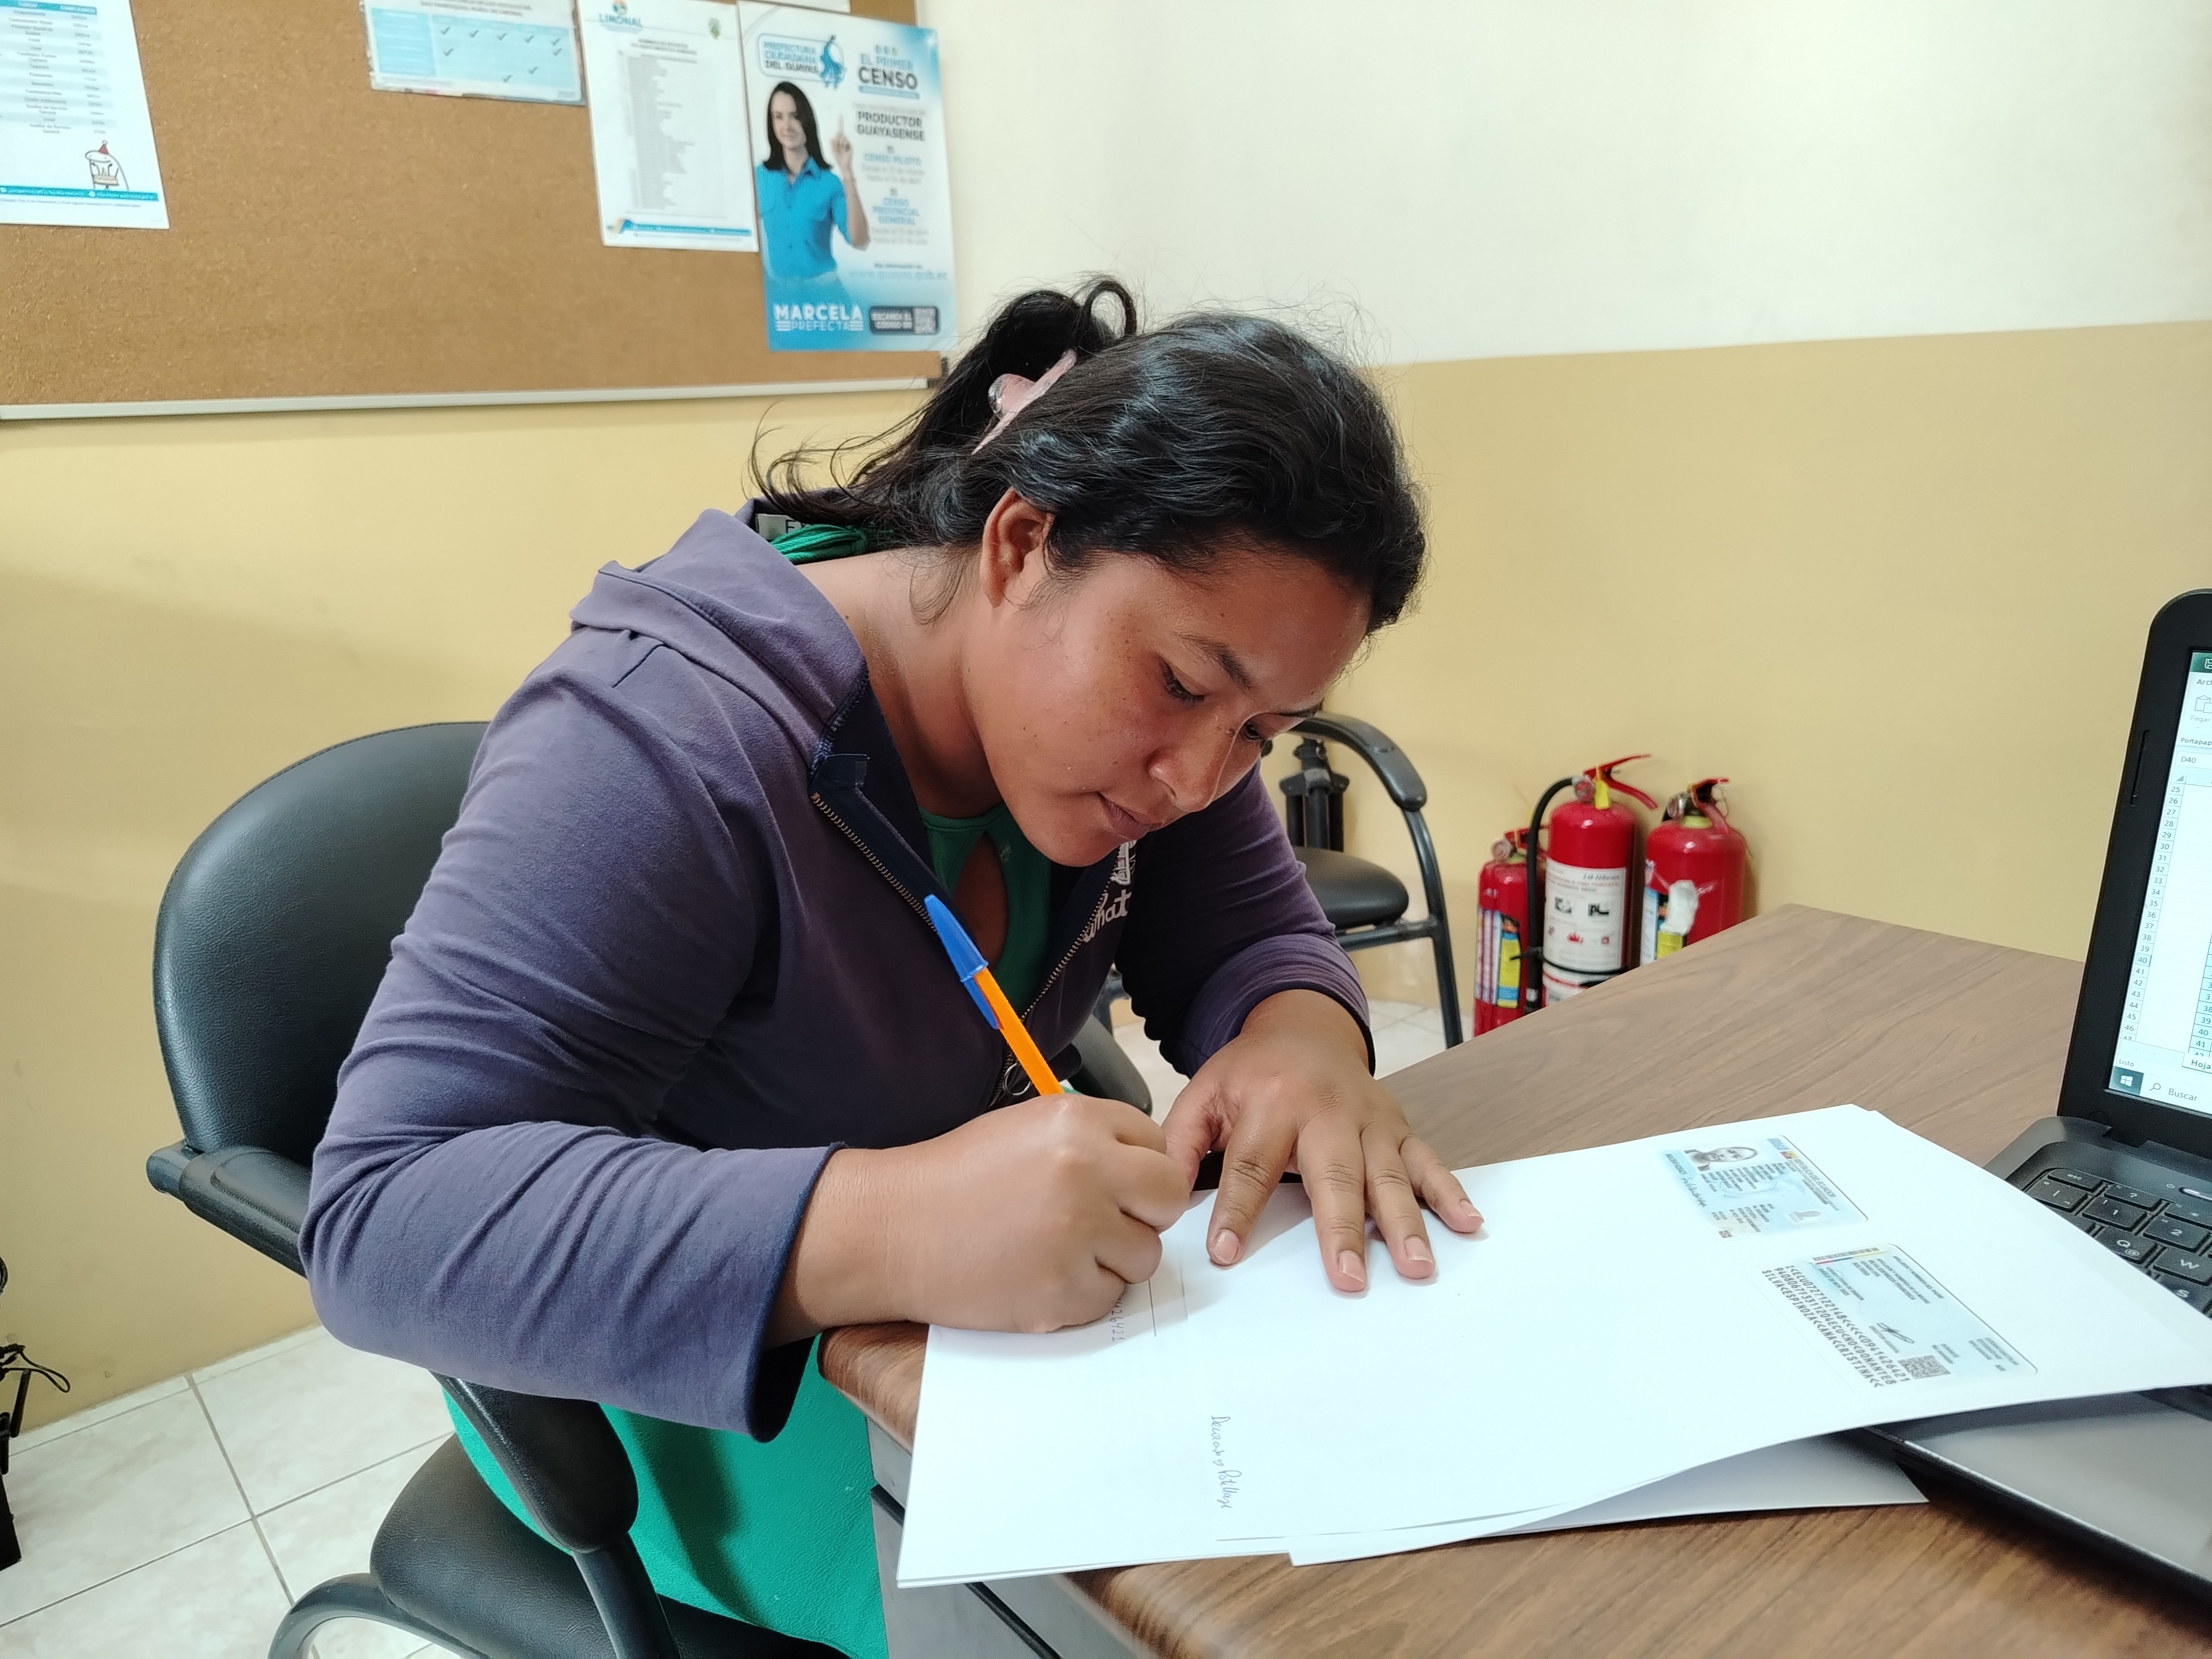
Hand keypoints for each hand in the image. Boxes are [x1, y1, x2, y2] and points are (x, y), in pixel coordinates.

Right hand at [771, 1093, 1187, 1340]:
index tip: (1114, 1184)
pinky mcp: (1062, 1293)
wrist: (893, 1229)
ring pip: (1145, 1255)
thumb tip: (1149, 1168)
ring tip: (1059, 1248)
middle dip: (1144, 1212)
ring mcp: (1076, 1237)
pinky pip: (1109, 1297)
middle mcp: (1085, 1174)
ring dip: (1113, 1257)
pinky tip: (1040, 1274)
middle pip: (1168, 1198)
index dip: (1139, 1169)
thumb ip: (1093, 1139)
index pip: (1158, 1146)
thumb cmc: (957, 1178)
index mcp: (1077, 1123)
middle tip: (1104, 1221)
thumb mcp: (1027, 1128)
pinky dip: (1082, 1293)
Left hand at [829, 119, 852, 174]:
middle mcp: (844, 140)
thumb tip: (832, 138)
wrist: (844, 165)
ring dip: (839, 144)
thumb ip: (833, 144)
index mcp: (839, 141)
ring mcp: (847, 142)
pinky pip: (845, 141)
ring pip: (841, 137)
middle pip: (839, 134)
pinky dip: (843, 145)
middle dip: (836, 141)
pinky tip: (844, 150)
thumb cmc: (839, 159)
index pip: (839, 132)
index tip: (841, 116)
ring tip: (841, 150)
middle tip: (837, 148)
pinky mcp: (850, 145)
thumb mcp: (834, 151)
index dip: (840, 124)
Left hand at [1161, 990, 1481, 1290]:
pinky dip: (1450, 1192)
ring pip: (1387, 1174)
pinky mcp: (1398, 1127)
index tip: (1227, 1254)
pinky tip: (1468, 1224)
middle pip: (1333, 1175)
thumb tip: (1159, 1196)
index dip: (1237, 1210)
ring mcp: (1369, 1119)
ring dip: (1404, 1223)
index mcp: (1270, 1102)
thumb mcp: (1204, 1093)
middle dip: (1341, 1229)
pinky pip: (1427, 1161)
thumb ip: (1179, 1142)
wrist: (1303, 1025)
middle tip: (1348, 1278)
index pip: (1251, 1164)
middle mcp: (1325, 1110)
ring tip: (1416, 1267)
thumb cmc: (1250, 1072)